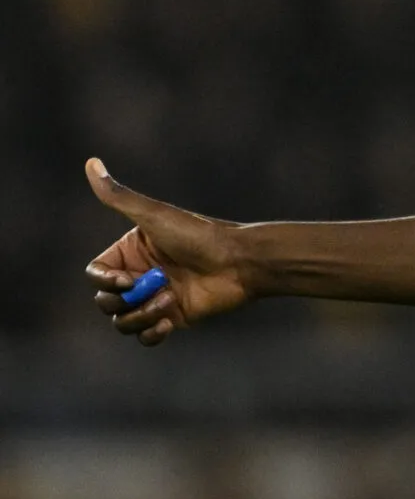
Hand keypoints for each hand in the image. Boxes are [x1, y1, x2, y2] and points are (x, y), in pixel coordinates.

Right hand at [84, 158, 251, 345]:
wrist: (240, 261)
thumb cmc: (199, 235)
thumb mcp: (154, 215)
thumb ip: (119, 196)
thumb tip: (91, 162)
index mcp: (131, 251)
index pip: (96, 274)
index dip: (104, 281)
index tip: (126, 279)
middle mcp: (139, 275)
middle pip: (105, 301)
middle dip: (123, 301)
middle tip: (155, 287)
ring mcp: (155, 297)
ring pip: (122, 321)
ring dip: (139, 316)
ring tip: (169, 301)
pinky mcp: (173, 317)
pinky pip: (146, 336)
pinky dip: (150, 334)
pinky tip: (167, 322)